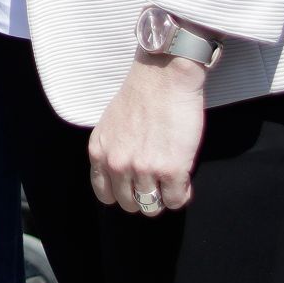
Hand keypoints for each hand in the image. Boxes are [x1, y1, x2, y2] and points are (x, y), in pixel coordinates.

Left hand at [87, 55, 205, 214]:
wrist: (164, 75)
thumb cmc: (141, 94)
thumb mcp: (111, 123)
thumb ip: (112, 149)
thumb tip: (122, 174)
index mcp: (99, 151)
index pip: (105, 194)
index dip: (121, 193)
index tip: (133, 187)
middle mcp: (117, 164)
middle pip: (129, 204)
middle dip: (143, 197)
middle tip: (156, 183)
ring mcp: (144, 169)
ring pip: (152, 207)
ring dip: (163, 196)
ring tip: (171, 181)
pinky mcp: (171, 170)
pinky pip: (176, 201)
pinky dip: (181, 195)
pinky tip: (184, 181)